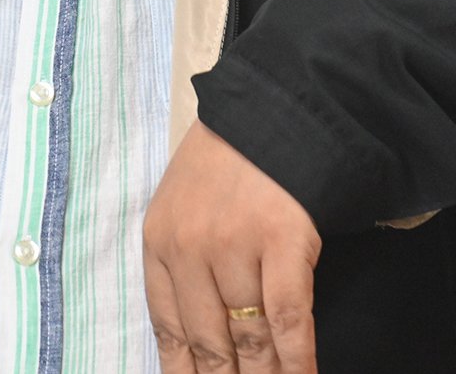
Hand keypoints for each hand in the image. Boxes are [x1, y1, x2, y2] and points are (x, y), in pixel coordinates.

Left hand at [143, 120, 320, 372]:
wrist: (273, 107)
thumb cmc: (227, 165)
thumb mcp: (180, 209)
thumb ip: (181, 269)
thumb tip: (192, 347)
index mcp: (159, 244)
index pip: (168, 332)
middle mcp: (189, 249)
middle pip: (209, 345)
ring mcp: (235, 245)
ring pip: (250, 340)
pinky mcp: (282, 240)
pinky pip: (289, 318)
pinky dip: (297, 359)